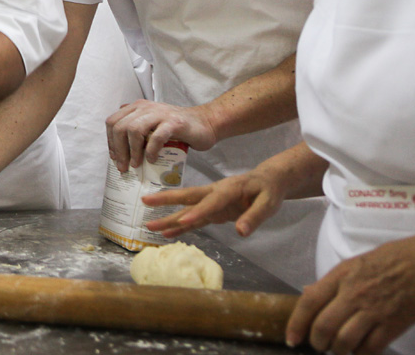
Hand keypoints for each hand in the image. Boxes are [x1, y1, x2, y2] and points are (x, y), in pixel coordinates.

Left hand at [106, 100, 216, 170]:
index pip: (113, 122)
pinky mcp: (174, 123)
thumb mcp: (152, 124)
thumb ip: (136, 127)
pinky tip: (152, 160)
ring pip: (134, 129)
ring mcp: (160, 114)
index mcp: (137, 108)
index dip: (110, 141)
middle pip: (120, 127)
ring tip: (136, 165)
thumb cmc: (177, 128)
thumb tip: (117, 146)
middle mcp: (146, 108)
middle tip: (123, 166)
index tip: (115, 157)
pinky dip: (151, 150)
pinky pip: (157, 136)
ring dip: (132, 151)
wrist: (205, 123)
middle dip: (118, 149)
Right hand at [142, 170, 285, 238]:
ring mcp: (211, 203)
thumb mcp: (268, 203)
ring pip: (186, 210)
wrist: (268, 181)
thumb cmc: (269, 190)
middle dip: (166, 200)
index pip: (210, 202)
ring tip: (149, 225)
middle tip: (145, 201)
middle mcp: (213, 194)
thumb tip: (240, 232)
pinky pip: (194, 220)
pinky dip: (180, 227)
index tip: (182, 221)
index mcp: (227, 189)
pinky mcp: (212, 212)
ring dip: (169, 217)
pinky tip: (167, 234)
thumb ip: (254, 217)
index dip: (197, 212)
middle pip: (187, 197)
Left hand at [287, 237, 414, 353]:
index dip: (296, 323)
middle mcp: (353, 294)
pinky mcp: (393, 325)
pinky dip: (360, 353)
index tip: (291, 338)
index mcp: (340, 276)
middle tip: (318, 345)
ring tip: (339, 348)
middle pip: (323, 326)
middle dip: (316, 342)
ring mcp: (373, 311)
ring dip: (338, 350)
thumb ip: (330, 282)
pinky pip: (370, 348)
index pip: (309, 302)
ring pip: (344, 341)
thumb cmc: (387, 260)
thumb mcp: (352, 264)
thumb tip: (308, 294)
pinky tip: (360, 348)